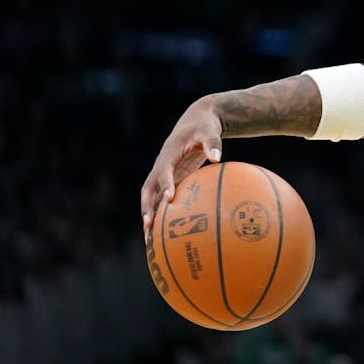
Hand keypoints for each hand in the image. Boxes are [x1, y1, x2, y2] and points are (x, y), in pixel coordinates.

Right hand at [140, 99, 222, 240]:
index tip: (169, 199)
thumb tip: (217, 158)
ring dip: (149, 217)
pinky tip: (167, 235)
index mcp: (168, 154)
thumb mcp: (209, 130)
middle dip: (147, 208)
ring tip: (150, 242)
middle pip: (148, 190)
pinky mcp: (170, 180)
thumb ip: (213, 143)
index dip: (164, 184)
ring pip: (151, 199)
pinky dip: (161, 216)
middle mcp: (161, 166)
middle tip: (149, 227)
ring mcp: (163, 175)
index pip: (163, 171)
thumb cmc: (204, 125)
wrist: (196, 121)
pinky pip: (161, 200)